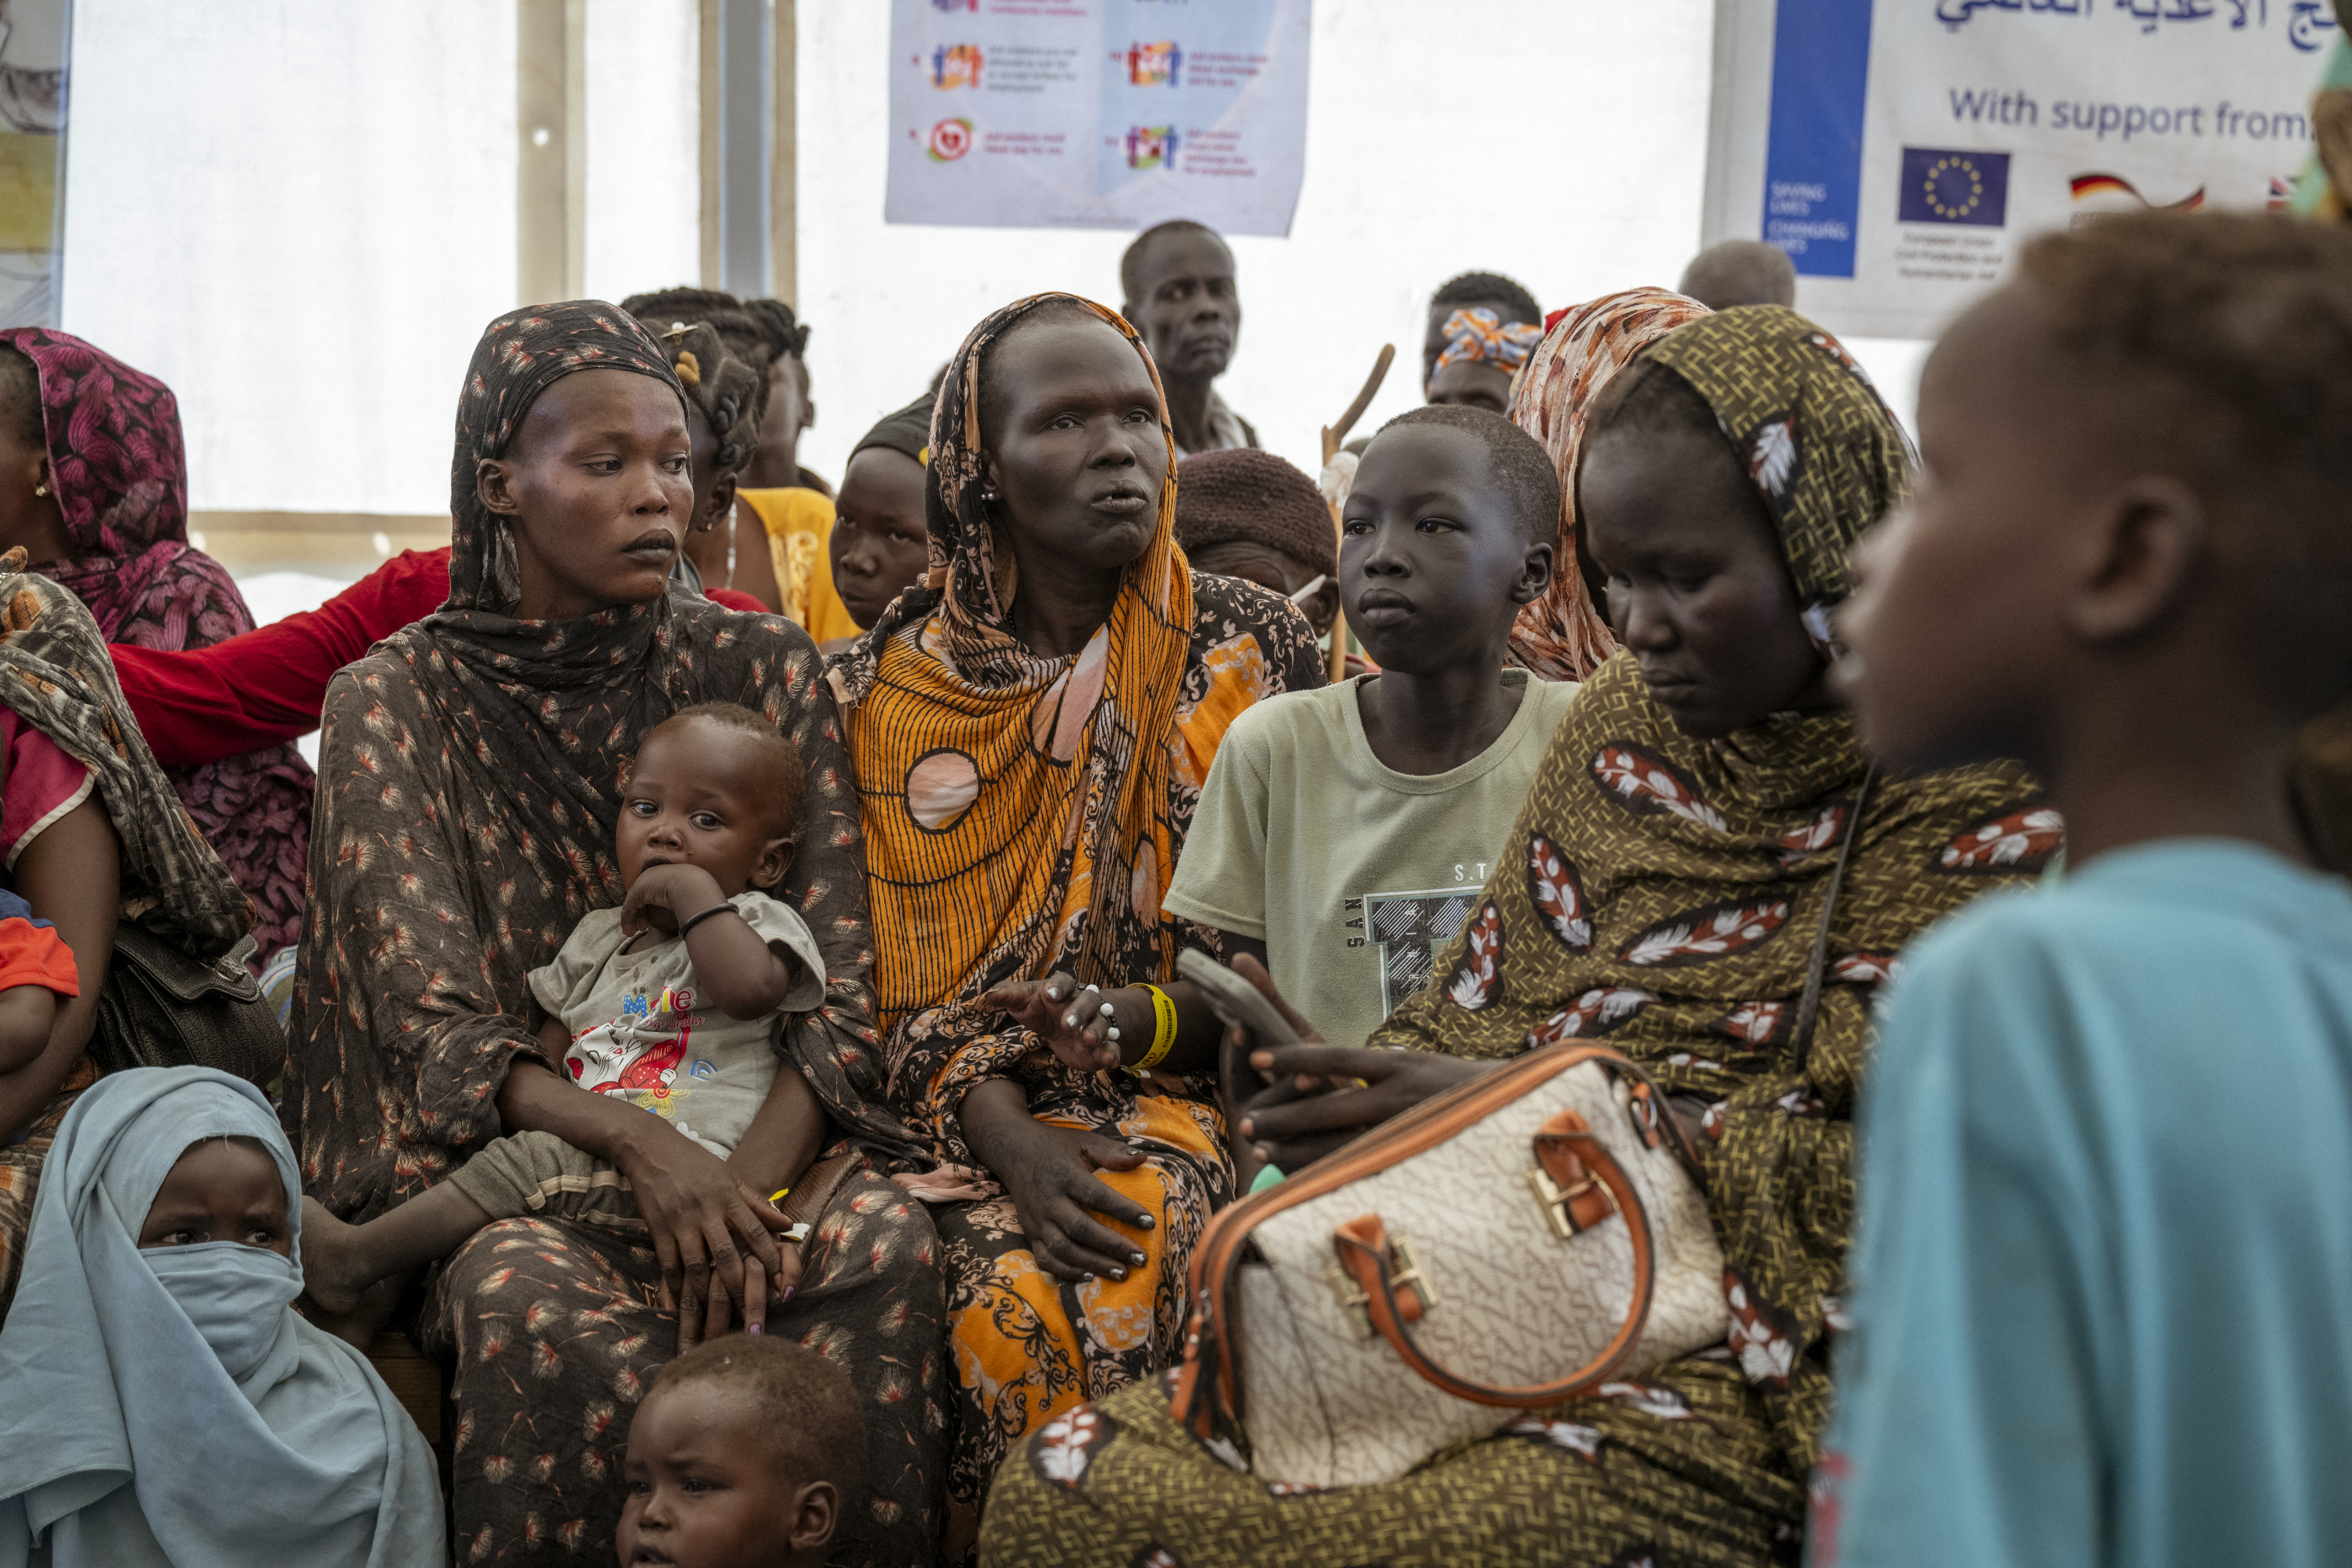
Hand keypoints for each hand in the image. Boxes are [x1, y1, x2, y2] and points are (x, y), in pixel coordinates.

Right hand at [609, 1121, 795, 1348]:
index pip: (756, 1232)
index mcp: (729, 1198)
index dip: (771, 1259)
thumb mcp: (730, 1177)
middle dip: (740, 1287)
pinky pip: (668, 1264)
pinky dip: (675, 1288)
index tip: (783, 1284)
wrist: (651, 1147)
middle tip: (750, 1313)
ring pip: (697, 1266)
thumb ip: (758, 1203)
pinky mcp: (658, 1230)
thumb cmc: (695, 1162)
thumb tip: (789, 1225)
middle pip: (727, 1256)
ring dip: (707, 1295)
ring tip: (718, 1318)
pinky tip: (680, 1307)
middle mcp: (707, 1212)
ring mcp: (681, 1222)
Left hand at [620, 861, 726, 941]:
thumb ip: (684, 899)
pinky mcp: (638, 891)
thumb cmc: (697, 891)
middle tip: (642, 927)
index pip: (653, 890)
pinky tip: (629, 930)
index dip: (650, 905)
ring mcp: (644, 882)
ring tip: (632, 932)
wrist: (692, 886)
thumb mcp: (689, 894)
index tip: (651, 919)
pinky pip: (630, 907)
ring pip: (634, 903)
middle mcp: (653, 875)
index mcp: (666, 873)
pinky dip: (628, 919)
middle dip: (640, 913)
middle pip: (642, 896)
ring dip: (632, 919)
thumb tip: (687, 910)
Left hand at [981, 970, 1130, 1073]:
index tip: (1049, 994)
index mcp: (1062, 990)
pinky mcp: (1100, 1047)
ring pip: (1101, 1024)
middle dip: (1079, 1011)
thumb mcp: (1023, 1001)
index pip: (1064, 981)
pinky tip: (1109, 1061)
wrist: (1067, 1026)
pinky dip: (1112, 1053)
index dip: (1059, 987)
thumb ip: (1008, 996)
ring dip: (1096, 1031)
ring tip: (1087, 1040)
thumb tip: (987, 996)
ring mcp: (1094, 1025)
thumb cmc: (1041, 1008)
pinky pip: (1111, 1047)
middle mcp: (1083, 1004)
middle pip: (1088, 1002)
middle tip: (1067, 1024)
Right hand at [991, 1119, 1156, 1282]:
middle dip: (1112, 1246)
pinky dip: (1066, 1271)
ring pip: (1063, 1249)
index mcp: (1065, 1176)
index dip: (1124, 1210)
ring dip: (1093, 1263)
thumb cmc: (1056, 1146)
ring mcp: (1037, 1220)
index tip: (1149, 1223)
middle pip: (1081, 1229)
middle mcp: (1049, 1201)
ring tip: (1121, 1273)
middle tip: (1141, 1258)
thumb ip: (1112, 1152)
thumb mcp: (1084, 1141)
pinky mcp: (1028, 1233)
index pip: (1097, 1196)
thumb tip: (1144, 1158)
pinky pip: (1045, 1258)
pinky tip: (1089, 1277)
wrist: (1013, 1151)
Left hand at [1221, 953, 1485, 1171]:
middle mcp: (1401, 1096)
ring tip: (1262, 1148)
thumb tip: (1331, 1071)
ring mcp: (1407, 1132)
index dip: (1294, 1058)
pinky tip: (1298, 1179)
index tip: (1256, 1058)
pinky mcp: (1412, 1160)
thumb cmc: (1461, 1088)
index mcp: (1399, 1065)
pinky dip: (1326, 1174)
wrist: (1514, 1114)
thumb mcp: (1422, 1064)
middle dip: (1284, 1116)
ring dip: (1296, 1150)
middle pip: (1328, 1107)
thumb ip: (1380, 1069)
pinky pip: (1360, 1170)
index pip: (1336, 1057)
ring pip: (1340, 1145)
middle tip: (1246, 1121)